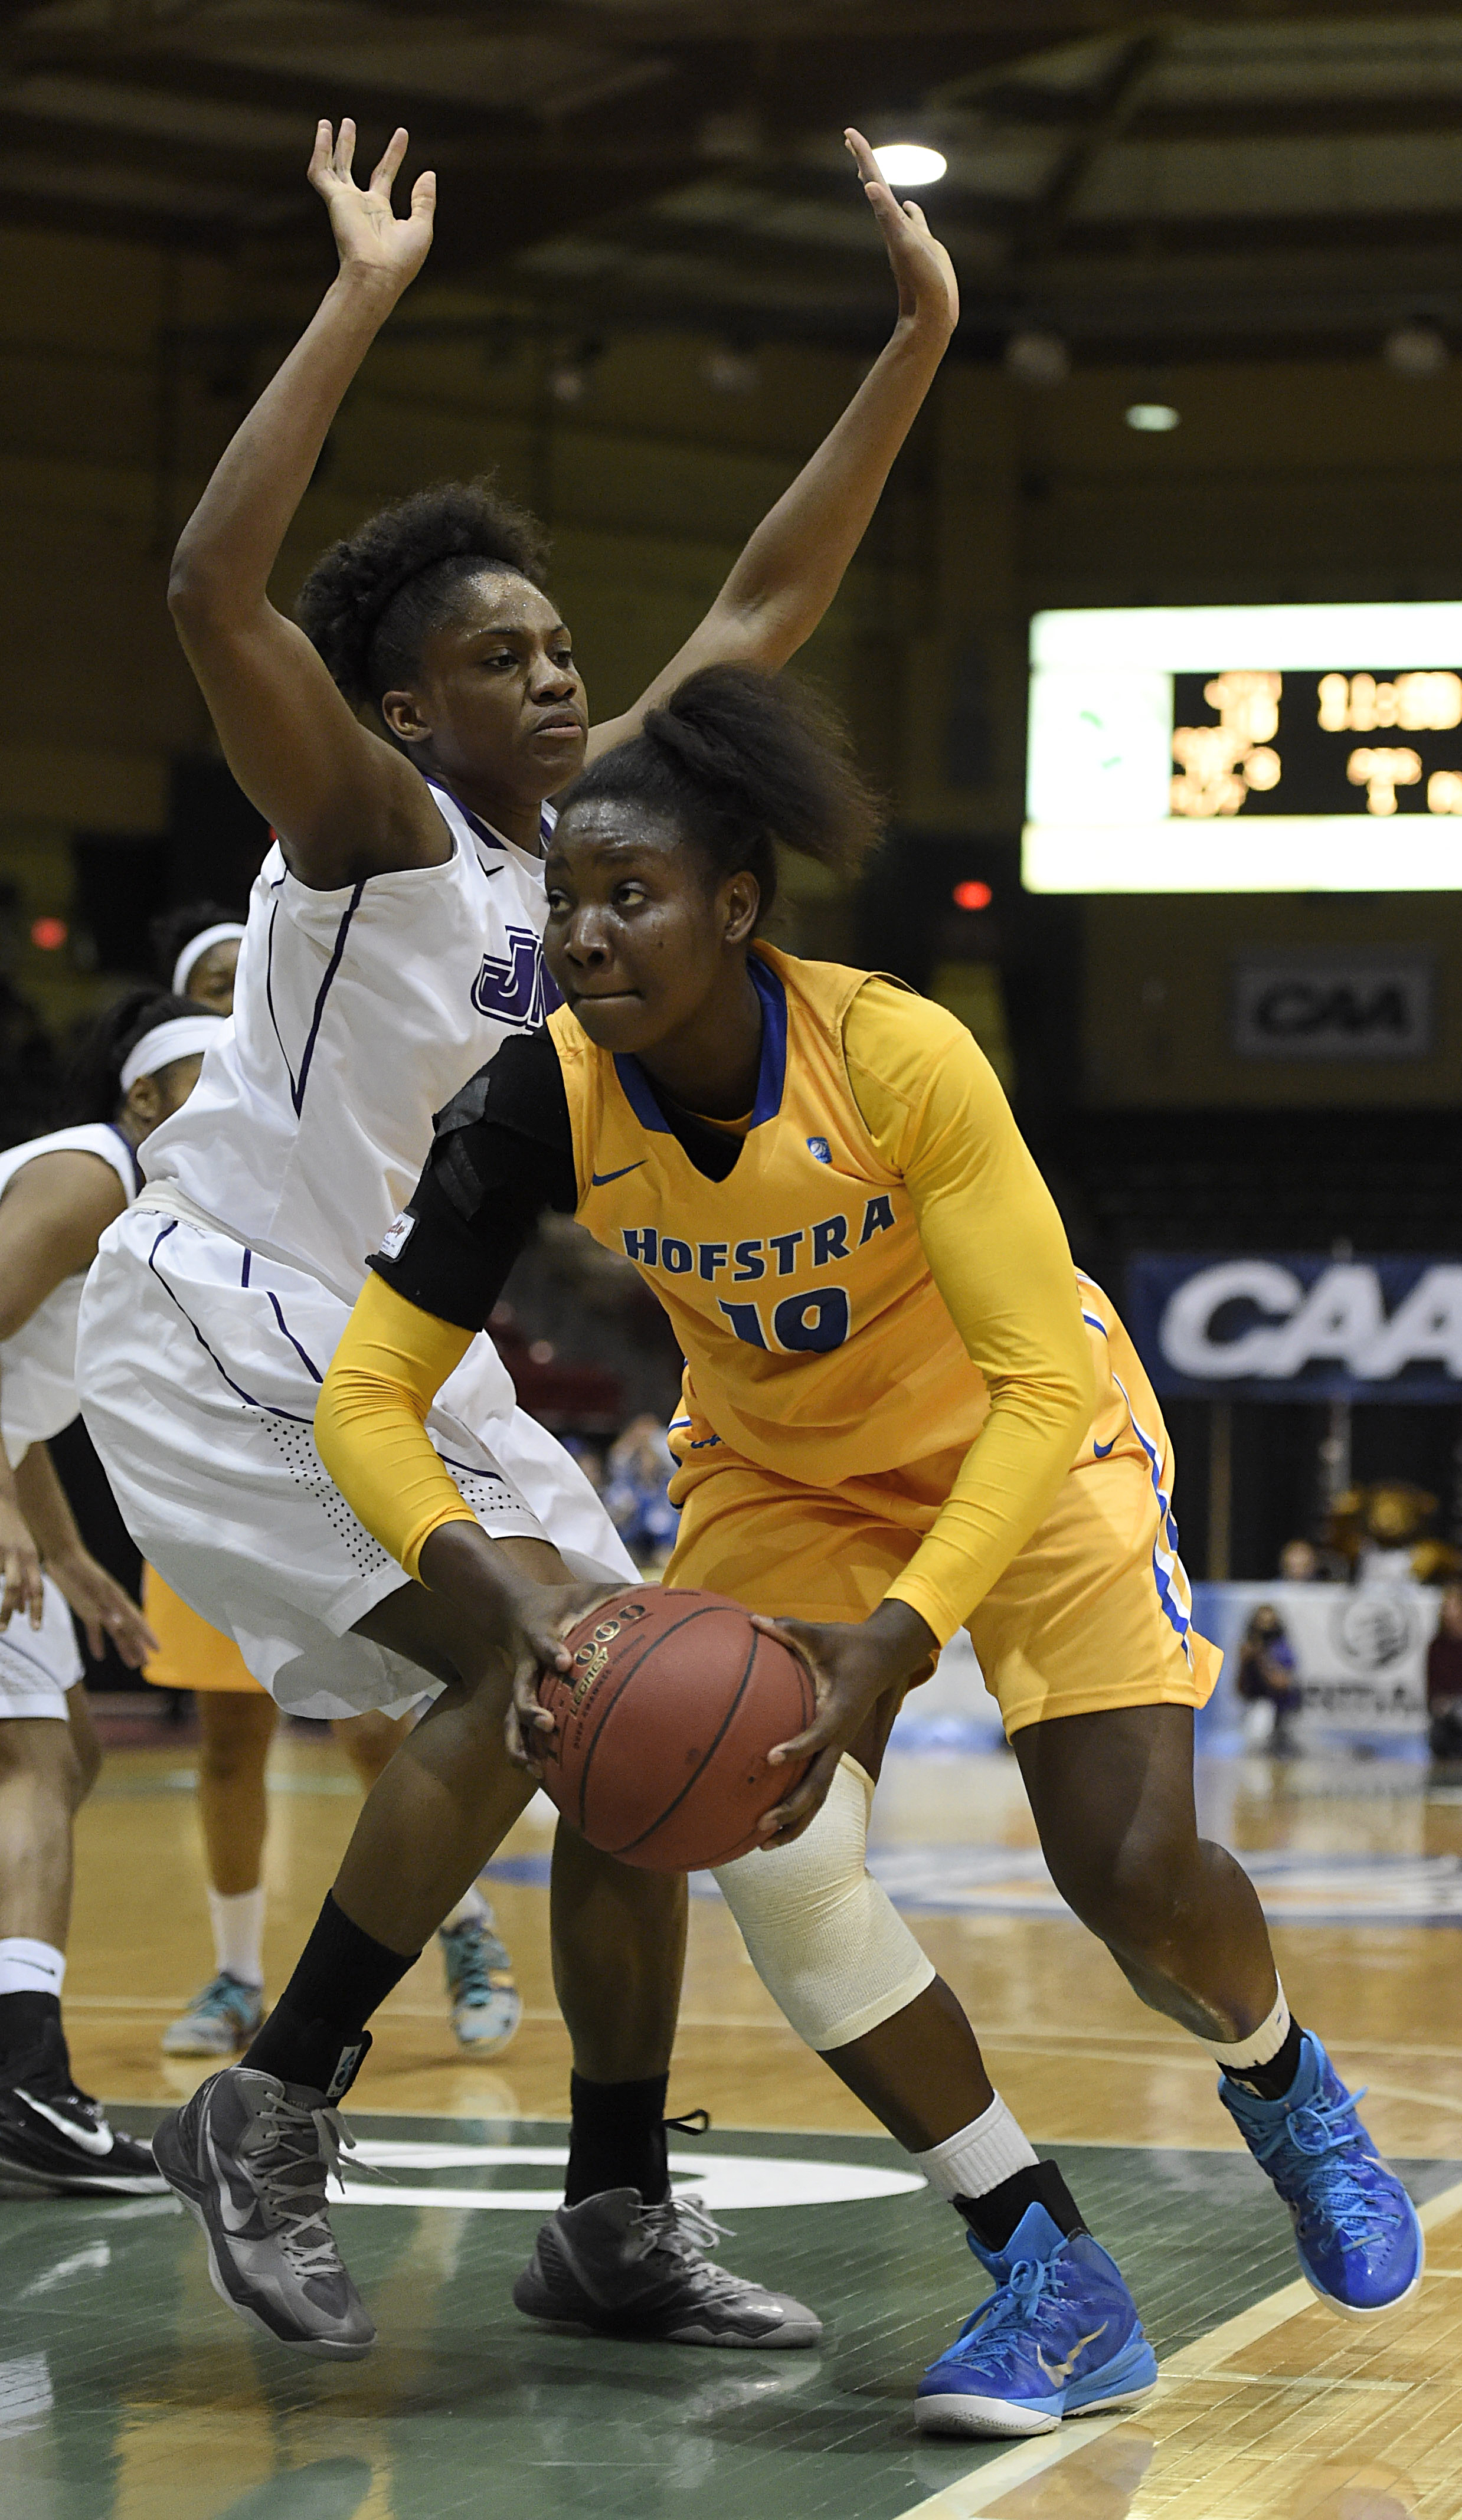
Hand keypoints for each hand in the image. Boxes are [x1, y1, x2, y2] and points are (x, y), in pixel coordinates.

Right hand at [0, 1499, 42, 1633]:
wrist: (4, 1501)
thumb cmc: (13, 1533)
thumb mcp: (25, 1556)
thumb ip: (25, 1583)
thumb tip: (24, 1610)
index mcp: (33, 1559)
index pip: (38, 1589)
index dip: (37, 1610)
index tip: (35, 1629)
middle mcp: (21, 1555)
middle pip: (17, 1588)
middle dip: (10, 1610)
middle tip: (4, 1629)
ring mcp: (5, 1551)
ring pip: (6, 1583)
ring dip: (2, 1603)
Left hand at [44, 1550, 157, 1666]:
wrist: (63, 1557)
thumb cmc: (79, 1571)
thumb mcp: (92, 1588)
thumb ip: (105, 1606)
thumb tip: (118, 1624)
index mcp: (117, 1600)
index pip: (136, 1621)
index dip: (147, 1635)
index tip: (158, 1649)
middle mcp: (112, 1605)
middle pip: (129, 1629)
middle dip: (138, 1646)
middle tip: (147, 1664)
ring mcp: (100, 1608)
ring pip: (116, 1632)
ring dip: (123, 1647)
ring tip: (132, 1664)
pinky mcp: (86, 1609)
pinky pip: (94, 1629)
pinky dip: (97, 1642)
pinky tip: (99, 1656)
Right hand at [308, 119, 435, 294]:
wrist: (378, 275)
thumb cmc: (401, 260)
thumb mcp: (421, 226)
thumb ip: (424, 199)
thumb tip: (429, 173)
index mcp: (379, 212)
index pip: (384, 175)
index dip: (393, 154)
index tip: (402, 133)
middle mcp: (359, 205)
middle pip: (352, 168)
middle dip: (350, 146)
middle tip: (349, 123)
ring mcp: (345, 203)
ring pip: (333, 168)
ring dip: (331, 146)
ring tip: (329, 122)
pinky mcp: (334, 201)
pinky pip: (321, 172)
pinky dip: (320, 151)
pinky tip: (323, 131)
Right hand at [505, 1579, 636, 1775]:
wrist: (513, 1607)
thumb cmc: (562, 1600)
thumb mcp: (586, 1590)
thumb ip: (619, 1592)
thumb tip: (659, 1586)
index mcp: (542, 1634)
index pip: (544, 1642)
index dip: (551, 1651)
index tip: (564, 1661)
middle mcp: (528, 1663)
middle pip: (521, 1687)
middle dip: (530, 1707)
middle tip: (547, 1724)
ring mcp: (522, 1682)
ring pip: (512, 1715)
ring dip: (520, 1740)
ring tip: (533, 1766)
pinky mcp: (521, 1696)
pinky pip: (514, 1727)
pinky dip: (520, 1749)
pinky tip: (535, 1773)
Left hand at [750, 1597, 937, 1845]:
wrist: (885, 1657)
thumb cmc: (849, 1643)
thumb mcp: (820, 1633)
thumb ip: (788, 1629)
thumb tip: (751, 1619)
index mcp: (840, 1710)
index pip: (818, 1735)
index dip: (797, 1748)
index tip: (770, 1759)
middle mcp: (841, 1737)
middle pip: (820, 1783)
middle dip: (792, 1807)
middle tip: (761, 1822)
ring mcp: (839, 1749)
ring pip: (820, 1795)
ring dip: (795, 1822)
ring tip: (763, 1844)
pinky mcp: (834, 1752)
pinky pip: (817, 1786)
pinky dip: (799, 1811)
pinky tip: (773, 1827)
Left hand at [845, 127, 957, 336]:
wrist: (929, 317)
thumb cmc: (921, 284)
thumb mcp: (904, 245)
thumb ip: (888, 216)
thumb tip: (870, 186)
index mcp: (889, 220)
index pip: (873, 178)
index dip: (862, 154)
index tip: (848, 132)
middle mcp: (894, 225)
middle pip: (876, 184)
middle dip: (864, 159)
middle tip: (850, 138)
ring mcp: (908, 236)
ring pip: (892, 202)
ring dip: (882, 182)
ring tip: (872, 168)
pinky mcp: (925, 248)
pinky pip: (915, 222)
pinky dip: (912, 211)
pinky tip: (911, 207)